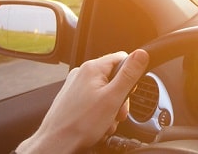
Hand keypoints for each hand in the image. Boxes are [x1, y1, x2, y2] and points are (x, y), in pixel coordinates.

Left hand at [16, 49, 148, 153]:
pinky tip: (97, 123)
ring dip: (111, 108)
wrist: (56, 143)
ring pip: (105, 91)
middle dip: (120, 97)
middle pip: (114, 78)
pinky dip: (100, 112)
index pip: (122, 59)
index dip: (131, 76)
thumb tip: (141, 54)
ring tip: (105, 121)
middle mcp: (82, 73)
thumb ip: (129, 75)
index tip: (129, 92)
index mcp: (92, 68)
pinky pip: (94, 100)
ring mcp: (76, 86)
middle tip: (117, 113)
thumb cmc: (80, 124)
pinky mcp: (72, 99)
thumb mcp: (113, 98)